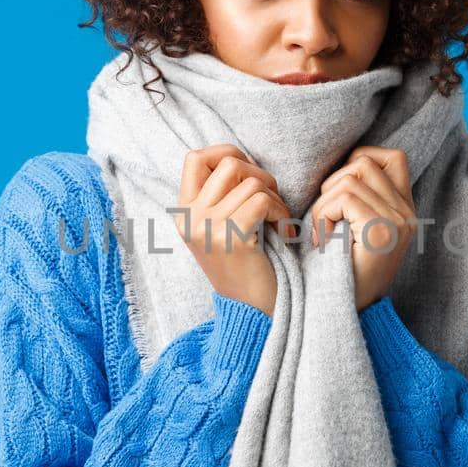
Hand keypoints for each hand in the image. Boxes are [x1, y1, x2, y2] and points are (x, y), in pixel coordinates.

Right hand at [175, 144, 289, 316]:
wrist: (251, 313)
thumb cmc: (246, 266)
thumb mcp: (220, 228)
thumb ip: (220, 196)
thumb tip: (240, 158)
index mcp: (183, 214)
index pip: (195, 158)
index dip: (226, 153)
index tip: (249, 172)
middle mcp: (190, 219)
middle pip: (229, 164)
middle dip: (260, 175)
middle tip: (272, 200)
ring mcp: (207, 229)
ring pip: (252, 182)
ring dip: (275, 198)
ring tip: (278, 221)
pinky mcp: (231, 239)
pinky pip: (263, 201)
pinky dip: (281, 212)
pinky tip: (284, 232)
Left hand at [307, 145, 417, 311]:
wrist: (339, 313)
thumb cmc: (337, 270)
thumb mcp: (353, 227)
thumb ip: (357, 197)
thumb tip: (340, 162)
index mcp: (404, 210)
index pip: (394, 157)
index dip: (360, 159)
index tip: (338, 190)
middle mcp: (408, 213)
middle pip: (365, 163)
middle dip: (333, 184)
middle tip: (323, 219)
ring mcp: (398, 221)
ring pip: (350, 179)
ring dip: (323, 204)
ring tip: (321, 233)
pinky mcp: (381, 231)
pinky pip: (342, 198)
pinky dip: (321, 215)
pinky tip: (320, 241)